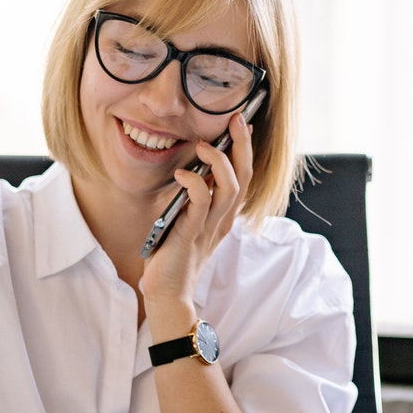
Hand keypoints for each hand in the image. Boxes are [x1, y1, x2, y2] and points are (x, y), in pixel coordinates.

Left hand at [138, 110, 255, 308]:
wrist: (167, 291)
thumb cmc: (173, 254)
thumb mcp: (186, 218)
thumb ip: (194, 197)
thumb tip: (193, 167)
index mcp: (224, 215)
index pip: (243, 176)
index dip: (244, 149)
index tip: (239, 123)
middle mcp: (223, 219)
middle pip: (244, 177)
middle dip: (242, 146)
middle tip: (234, 120)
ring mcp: (209, 227)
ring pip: (230, 188)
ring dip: (218, 162)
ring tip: (203, 145)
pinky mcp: (191, 233)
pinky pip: (200, 203)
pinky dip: (194, 184)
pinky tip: (182, 174)